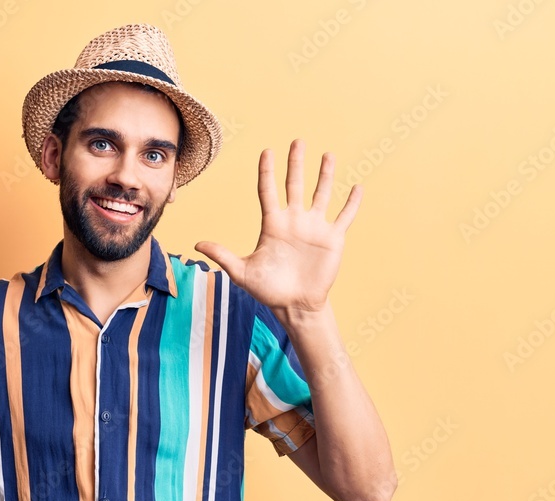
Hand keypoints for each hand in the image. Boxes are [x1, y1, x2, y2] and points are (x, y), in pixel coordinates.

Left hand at [195, 139, 360, 312]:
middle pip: (294, 185)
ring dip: (325, 175)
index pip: (268, 191)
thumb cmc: (268, 290)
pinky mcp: (333, 238)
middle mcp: (294, 221)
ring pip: (321, 194)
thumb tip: (196, 244)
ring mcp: (314, 228)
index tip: (267, 151)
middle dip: (296, 163)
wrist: (295, 306)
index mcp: (273, 225)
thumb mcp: (242, 272)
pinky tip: (357, 187)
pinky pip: (345, 216)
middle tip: (298, 141)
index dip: (267, 171)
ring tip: (327, 155)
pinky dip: (352, 202)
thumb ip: (222, 255)